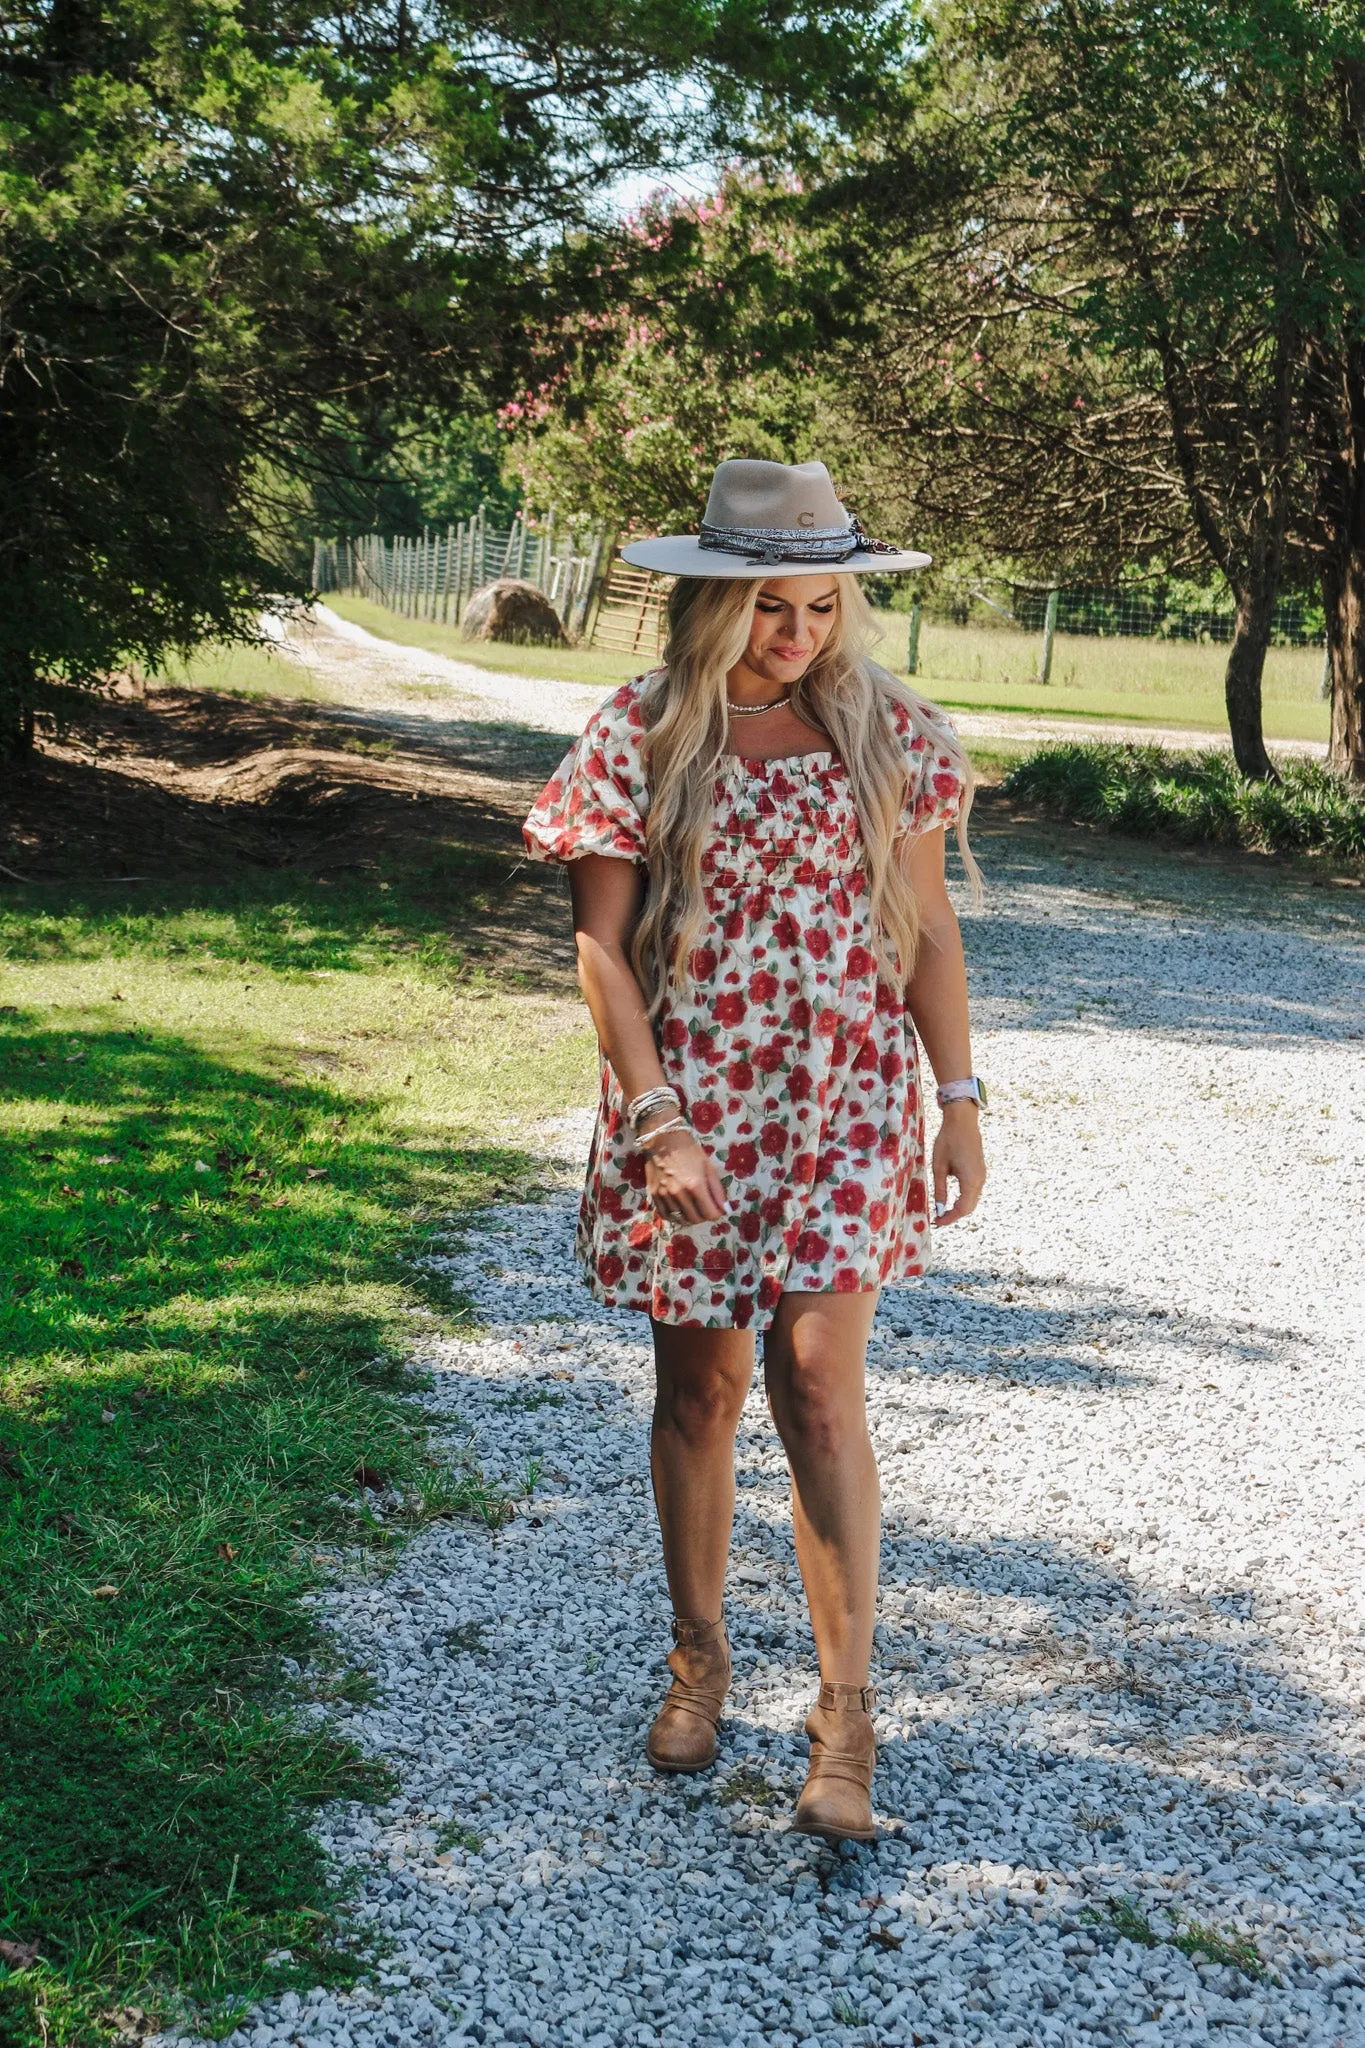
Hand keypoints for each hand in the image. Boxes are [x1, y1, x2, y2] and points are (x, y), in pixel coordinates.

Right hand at [643, 1125, 728, 1224]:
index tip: (717, 1208)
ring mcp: (664, 1195)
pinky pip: (665, 1215)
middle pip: (696, 1219)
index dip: (717, 1213)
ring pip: (681, 1219)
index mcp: (695, 1186)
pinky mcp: (654, 1194)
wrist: (662, 1138)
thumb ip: (717, 1190)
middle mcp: (679, 1194)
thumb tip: (725, 1209)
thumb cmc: (689, 1150)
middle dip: (704, 1216)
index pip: (710, 1214)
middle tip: (705, 1207)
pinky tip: (679, 1208)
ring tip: (693, 1207)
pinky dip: (674, 1216)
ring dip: (690, 1217)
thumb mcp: (708, 1166)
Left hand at [932, 1100, 986, 1225]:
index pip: (962, 1209)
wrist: (963, 1121)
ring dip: (959, 1208)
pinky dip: (964, 1199)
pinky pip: (974, 1191)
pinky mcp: (980, 1171)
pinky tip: (952, 1199)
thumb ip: (940, 1189)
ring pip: (973, 1200)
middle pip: (970, 1207)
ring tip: (943, 1211)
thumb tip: (939, 1208)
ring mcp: (982, 1175)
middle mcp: (980, 1180)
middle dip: (955, 1215)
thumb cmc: (948, 1141)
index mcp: (970, 1180)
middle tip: (938, 1219)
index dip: (950, 1218)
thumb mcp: (939, 1167)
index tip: (937, 1222)